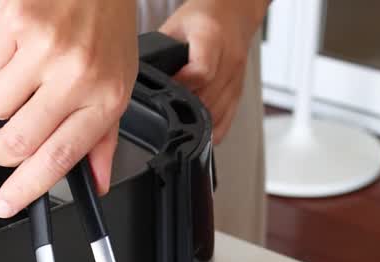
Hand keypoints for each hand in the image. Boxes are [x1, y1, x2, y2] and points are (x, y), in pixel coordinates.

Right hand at [0, 0, 137, 218]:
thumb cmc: (107, 26)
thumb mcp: (118, 83)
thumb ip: (103, 137)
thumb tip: (95, 180)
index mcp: (105, 97)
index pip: (60, 158)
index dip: (27, 189)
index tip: (6, 205)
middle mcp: (77, 74)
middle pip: (17, 141)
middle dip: (4, 149)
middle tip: (11, 135)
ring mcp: (45, 48)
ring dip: (5, 96)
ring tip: (29, 71)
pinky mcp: (16, 22)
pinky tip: (22, 46)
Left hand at [159, 0, 268, 143]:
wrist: (233, 12)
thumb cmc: (202, 17)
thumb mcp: (175, 27)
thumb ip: (162, 54)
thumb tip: (139, 82)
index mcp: (212, 38)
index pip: (201, 72)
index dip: (181, 88)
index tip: (165, 94)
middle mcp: (229, 59)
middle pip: (208, 98)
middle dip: (185, 108)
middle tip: (166, 111)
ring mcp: (237, 77)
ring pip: (218, 112)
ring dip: (197, 121)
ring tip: (179, 121)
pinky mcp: (239, 90)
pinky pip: (228, 119)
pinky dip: (212, 129)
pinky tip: (198, 130)